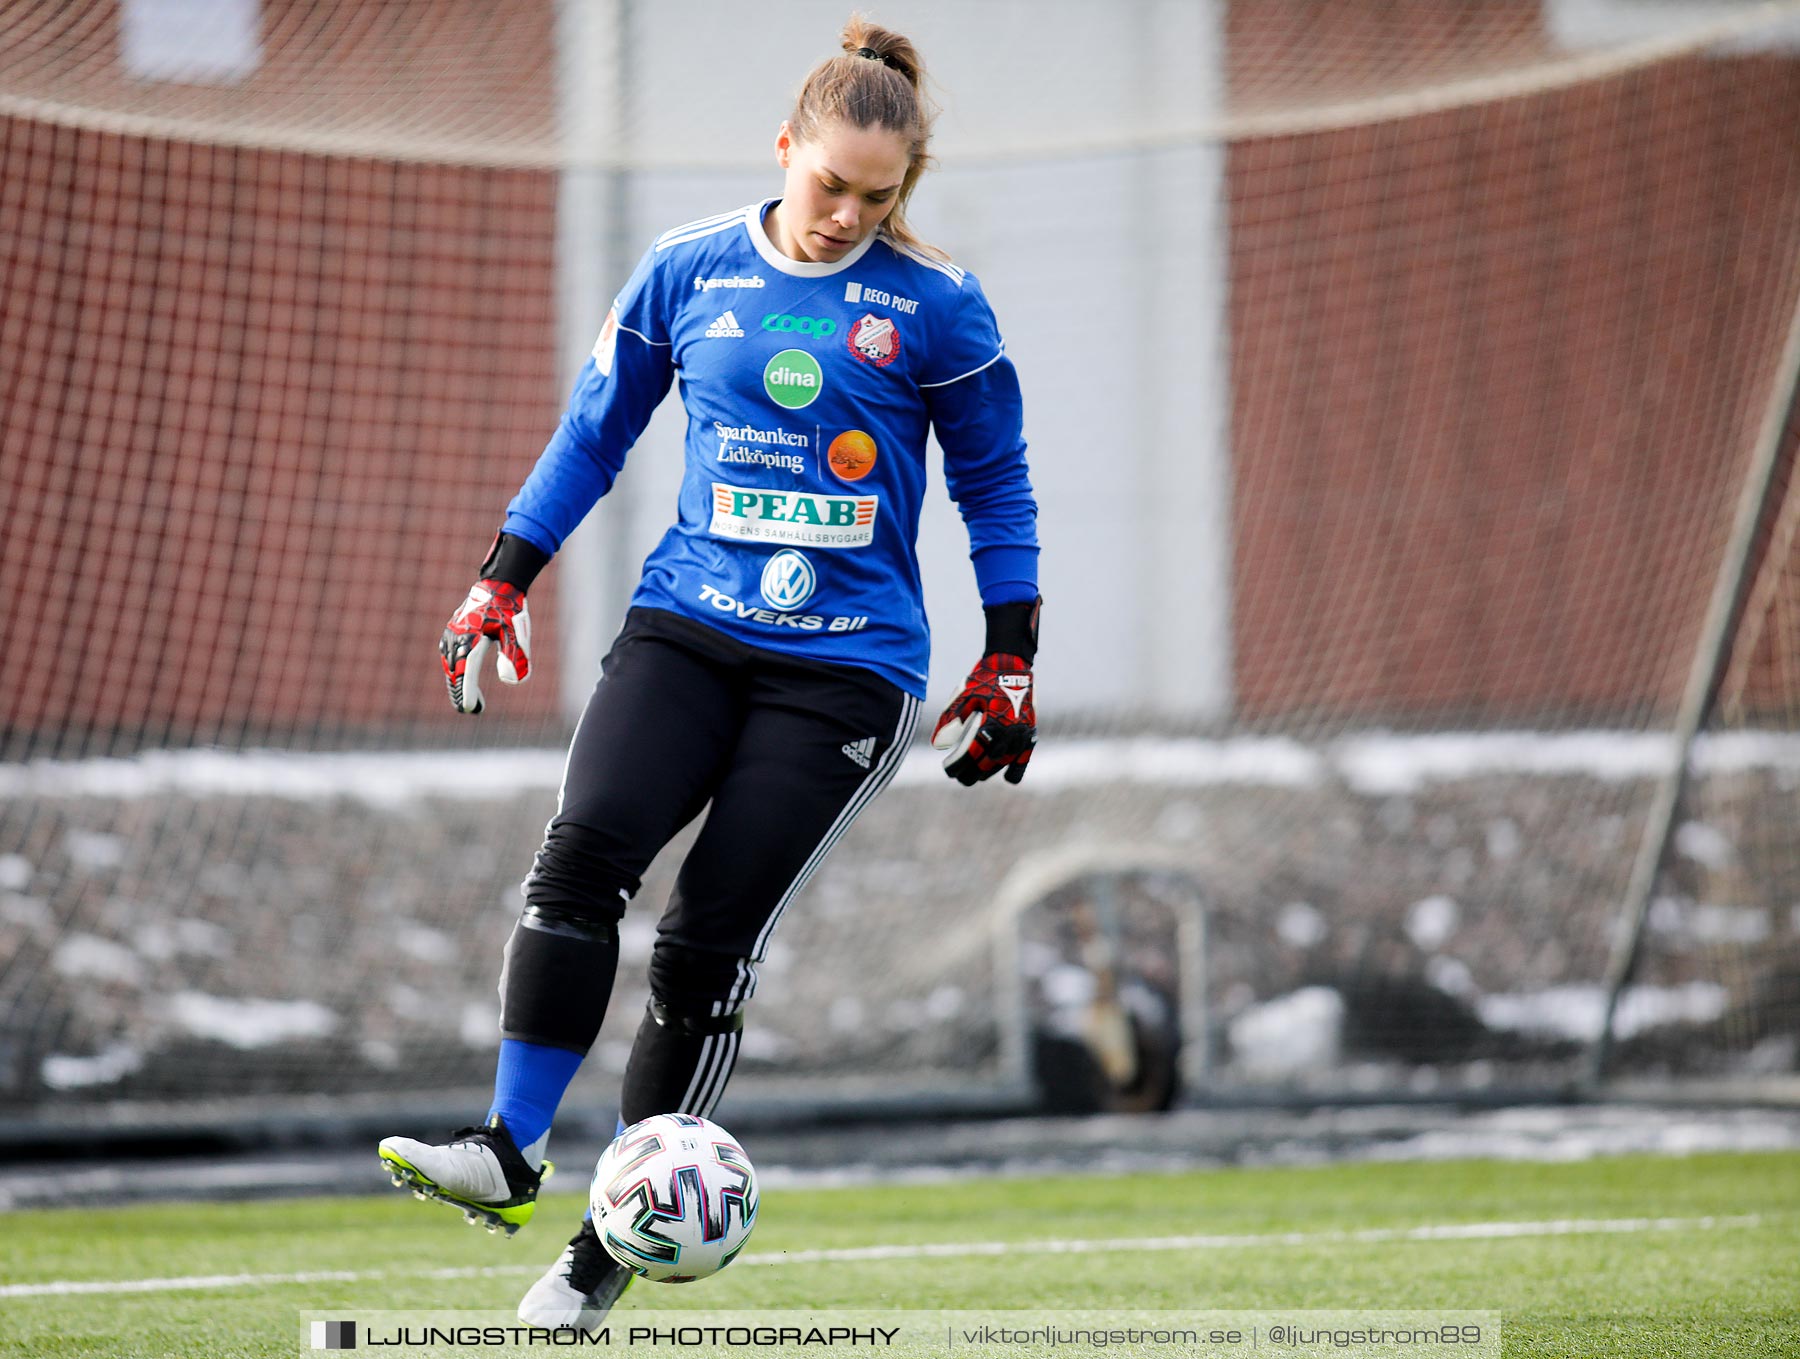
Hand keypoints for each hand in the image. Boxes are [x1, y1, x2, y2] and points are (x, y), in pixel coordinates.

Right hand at [440, 579, 530, 714]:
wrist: (498, 586)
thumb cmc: (508, 610)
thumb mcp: (515, 632)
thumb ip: (514, 656)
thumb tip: (512, 682)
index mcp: (471, 637)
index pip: (468, 670)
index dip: (467, 691)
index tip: (469, 708)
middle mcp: (457, 637)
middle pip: (455, 671)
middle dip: (461, 692)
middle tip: (469, 711)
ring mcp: (452, 635)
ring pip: (451, 666)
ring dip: (457, 684)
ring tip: (466, 703)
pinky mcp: (452, 634)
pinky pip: (450, 658)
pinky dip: (455, 672)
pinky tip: (461, 681)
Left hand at [931, 652, 1035, 785]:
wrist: (1011, 665)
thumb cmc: (984, 681)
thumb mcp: (964, 696)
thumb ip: (949, 719)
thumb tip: (936, 744)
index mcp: (989, 725)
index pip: (970, 756)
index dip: (958, 767)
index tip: (949, 771)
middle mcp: (1007, 734)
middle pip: (985, 765)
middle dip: (970, 775)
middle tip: (959, 777)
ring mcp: (1019, 735)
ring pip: (1002, 764)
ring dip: (987, 773)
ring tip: (976, 775)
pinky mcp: (1029, 734)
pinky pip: (1023, 760)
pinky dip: (1015, 771)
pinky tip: (1006, 776)